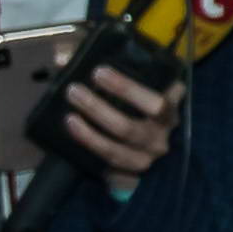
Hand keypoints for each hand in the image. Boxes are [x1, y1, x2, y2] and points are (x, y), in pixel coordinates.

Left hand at [63, 59, 184, 188]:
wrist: (147, 137)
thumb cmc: (137, 99)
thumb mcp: (130, 79)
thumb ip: (98, 63)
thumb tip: (62, 56)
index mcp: (169, 105)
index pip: (156, 100)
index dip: (126, 88)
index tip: (98, 72)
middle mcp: (162, 134)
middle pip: (130, 128)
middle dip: (98, 109)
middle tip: (73, 90)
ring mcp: (148, 157)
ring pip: (117, 151)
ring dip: (89, 135)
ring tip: (68, 117)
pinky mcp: (133, 175)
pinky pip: (109, 169)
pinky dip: (90, 152)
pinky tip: (73, 140)